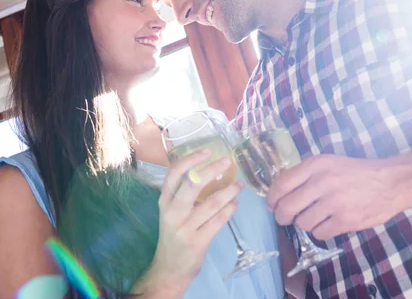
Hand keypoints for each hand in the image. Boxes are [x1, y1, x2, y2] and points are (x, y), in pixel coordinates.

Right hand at [134, 149, 242, 296]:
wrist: (169, 267)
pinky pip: (219, 220)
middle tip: (228, 162)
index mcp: (164, 201)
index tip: (207, 151)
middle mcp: (172, 212)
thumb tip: (210, 169)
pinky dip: (229, 209)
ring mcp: (185, 228)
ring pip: (212, 203)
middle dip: (212, 170)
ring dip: (229, 191)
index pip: (173, 173)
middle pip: (192, 184)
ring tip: (239, 185)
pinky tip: (235, 203)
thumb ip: (184, 193)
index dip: (190, 159)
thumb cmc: (174, 232)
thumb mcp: (172, 211)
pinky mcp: (198, 241)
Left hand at [266, 154, 401, 240]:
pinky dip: (322, 231)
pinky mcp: (345, 220)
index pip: (281, 184)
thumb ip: (306, 174)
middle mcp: (322, 182)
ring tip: (318, 216)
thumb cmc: (357, 172)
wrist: (391, 182)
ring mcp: (334, 202)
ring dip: (306, 223)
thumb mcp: (330, 163)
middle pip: (287, 208)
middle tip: (286, 218)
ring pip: (302, 223)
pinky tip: (331, 222)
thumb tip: (280, 192)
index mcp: (317, 165)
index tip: (272, 204)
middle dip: (282, 216)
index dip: (272, 198)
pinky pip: (319, 233)